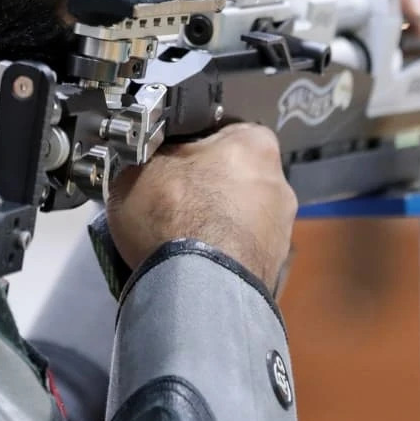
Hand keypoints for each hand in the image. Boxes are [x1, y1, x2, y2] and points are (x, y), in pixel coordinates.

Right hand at [105, 123, 296, 290]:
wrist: (197, 287)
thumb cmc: (174, 213)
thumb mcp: (138, 166)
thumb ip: (149, 155)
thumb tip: (145, 158)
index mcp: (255, 143)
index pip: (223, 133)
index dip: (191, 148)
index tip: (169, 164)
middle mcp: (279, 182)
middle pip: (233, 177)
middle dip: (206, 189)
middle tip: (170, 203)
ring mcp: (282, 229)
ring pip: (238, 217)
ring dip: (214, 223)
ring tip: (178, 239)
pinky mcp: (275, 267)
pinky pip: (239, 250)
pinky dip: (220, 254)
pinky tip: (192, 262)